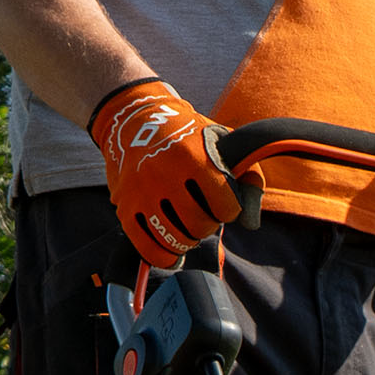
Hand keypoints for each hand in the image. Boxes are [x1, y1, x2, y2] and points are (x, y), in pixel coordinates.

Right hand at [88, 77, 258, 267]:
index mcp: (192, 156)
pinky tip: (172, 254)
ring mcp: (141, 190)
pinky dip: (163, 257)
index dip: (229, 210)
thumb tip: (250, 224)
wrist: (136, 118)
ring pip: (175, 239)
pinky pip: (147, 246)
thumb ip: (249, 180)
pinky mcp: (124, 204)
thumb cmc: (189, 137)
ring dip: (188, 240)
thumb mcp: (224, 144)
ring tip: (188, 228)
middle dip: (207, 225)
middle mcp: (164, 172)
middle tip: (203, 215)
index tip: (222, 203)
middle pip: (200, 226)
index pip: (226, 208)